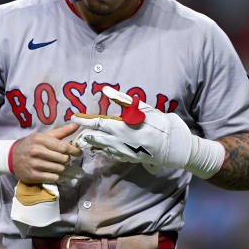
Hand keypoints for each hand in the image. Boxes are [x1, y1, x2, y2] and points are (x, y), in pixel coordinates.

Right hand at [11, 122, 82, 183]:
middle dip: (66, 159)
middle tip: (63, 159)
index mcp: (40, 139)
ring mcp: (34, 164)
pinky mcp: (33, 175)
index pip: (63, 147)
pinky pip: (53, 178)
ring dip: (61, 168)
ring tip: (57, 164)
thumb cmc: (31, 145)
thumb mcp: (43, 136)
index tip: (78, 152)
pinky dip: (55, 175)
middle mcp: (36, 151)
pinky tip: (51, 171)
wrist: (11, 157)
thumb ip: (61, 131)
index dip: (74, 150)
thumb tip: (76, 124)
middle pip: (63, 158)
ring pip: (59, 169)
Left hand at [71, 86, 192, 169]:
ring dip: (91, 143)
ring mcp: (123, 152)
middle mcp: (118, 142)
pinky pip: (110, 155)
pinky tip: (100, 148)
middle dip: (85, 133)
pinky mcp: (128, 158)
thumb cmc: (159, 124)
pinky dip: (103, 151)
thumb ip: (122, 99)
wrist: (174, 146)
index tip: (73, 116)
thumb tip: (105, 90)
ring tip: (84, 139)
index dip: (83, 120)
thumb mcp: (142, 108)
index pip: (96, 123)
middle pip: (95, 138)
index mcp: (121, 128)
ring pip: (101, 148)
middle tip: (78, 129)